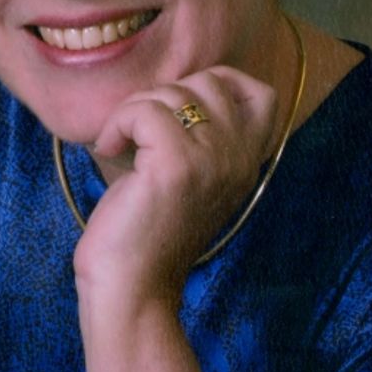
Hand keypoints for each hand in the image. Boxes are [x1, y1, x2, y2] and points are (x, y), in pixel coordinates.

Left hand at [73, 65, 278, 306]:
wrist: (133, 290)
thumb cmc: (147, 233)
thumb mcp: (188, 178)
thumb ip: (196, 136)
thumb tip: (171, 87)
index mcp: (246, 164)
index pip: (263, 94)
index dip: (222, 81)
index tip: (182, 105)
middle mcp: (238, 159)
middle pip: (211, 81)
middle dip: (166, 93)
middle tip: (139, 127)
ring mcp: (211, 161)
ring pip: (172, 93)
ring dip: (133, 110)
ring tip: (120, 143)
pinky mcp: (175, 166)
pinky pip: (143, 111)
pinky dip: (116, 124)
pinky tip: (108, 149)